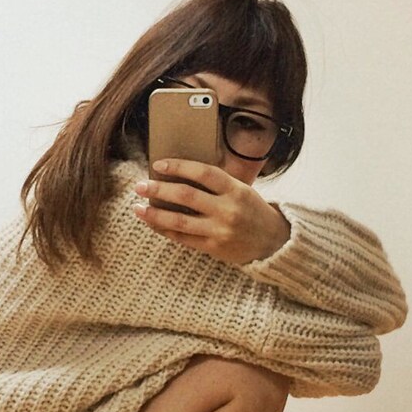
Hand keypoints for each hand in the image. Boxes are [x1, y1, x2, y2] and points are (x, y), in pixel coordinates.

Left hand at [132, 160, 290, 264]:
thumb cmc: (253, 211)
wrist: (274, 242)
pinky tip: (152, 223)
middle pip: (186, 196)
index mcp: (235, 189)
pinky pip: (183, 238)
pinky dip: (165, 230)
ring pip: (179, 221)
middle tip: (140, 185)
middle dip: (159, 189)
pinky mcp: (213, 247)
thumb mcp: (241, 190)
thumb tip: (179, 174)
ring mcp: (219, 230)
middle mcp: (227, 209)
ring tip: (138, 207)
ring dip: (155, 213)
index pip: (203, 173)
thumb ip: (217, 184)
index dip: (179, 167)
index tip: (158, 164)